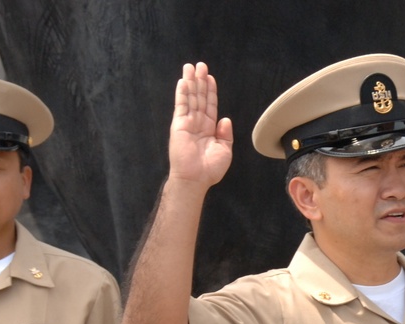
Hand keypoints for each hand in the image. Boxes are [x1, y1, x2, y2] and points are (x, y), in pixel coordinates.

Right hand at [168, 62, 233, 187]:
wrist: (196, 178)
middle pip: (199, 97)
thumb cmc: (210, 168)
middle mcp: (198, 123)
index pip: (210, 105)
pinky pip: (181, 105)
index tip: (210, 77)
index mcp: (209, 129)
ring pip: (190, 98)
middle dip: (200, 81)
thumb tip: (225, 119)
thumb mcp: (225, 150)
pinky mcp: (179, 124)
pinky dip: (182, 93)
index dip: (210, 91)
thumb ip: (226, 134)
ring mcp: (187, 122)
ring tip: (191, 66)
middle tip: (200, 64)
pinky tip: (183, 81)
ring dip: (191, 82)